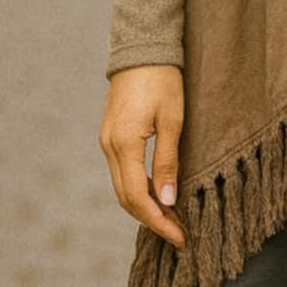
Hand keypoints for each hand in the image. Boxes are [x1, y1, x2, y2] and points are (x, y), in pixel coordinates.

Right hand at [99, 65, 186, 249]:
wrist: (142, 49)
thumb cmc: (163, 80)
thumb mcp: (173, 119)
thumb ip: (168, 161)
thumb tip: (168, 200)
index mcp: (124, 144)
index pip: (138, 197)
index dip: (158, 221)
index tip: (180, 237)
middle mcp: (109, 146)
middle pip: (126, 197)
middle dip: (151, 219)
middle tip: (178, 234)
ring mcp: (107, 141)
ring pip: (122, 187)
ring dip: (144, 206)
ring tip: (171, 218)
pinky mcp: (111, 135)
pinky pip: (122, 172)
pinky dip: (138, 188)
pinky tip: (158, 192)